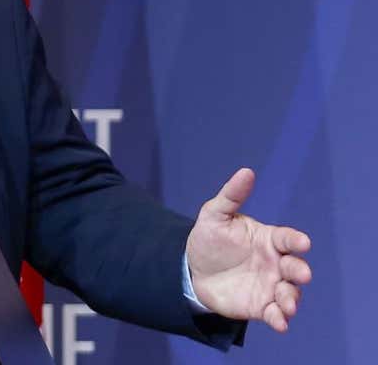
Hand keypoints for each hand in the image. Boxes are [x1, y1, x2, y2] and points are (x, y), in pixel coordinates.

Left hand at [186, 168, 311, 331]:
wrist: (192, 270)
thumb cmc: (209, 239)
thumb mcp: (214, 215)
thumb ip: (231, 196)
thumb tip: (246, 171)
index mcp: (269, 240)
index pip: (288, 239)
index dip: (296, 241)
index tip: (303, 242)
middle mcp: (275, 263)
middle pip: (295, 267)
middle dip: (300, 271)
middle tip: (300, 274)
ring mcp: (270, 286)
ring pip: (289, 293)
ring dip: (292, 300)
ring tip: (288, 305)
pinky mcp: (261, 306)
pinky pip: (275, 314)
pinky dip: (281, 320)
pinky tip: (281, 323)